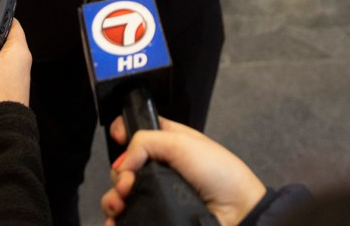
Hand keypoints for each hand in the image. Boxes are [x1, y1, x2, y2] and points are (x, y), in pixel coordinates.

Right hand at [100, 116, 265, 225]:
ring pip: (120, 194)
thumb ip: (146, 142)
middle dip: (119, 173)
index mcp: (167, 141)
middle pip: (123, 166)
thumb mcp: (182, 143)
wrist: (236, 212)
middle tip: (128, 182)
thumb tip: (121, 162)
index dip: (122, 133)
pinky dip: (116, 219)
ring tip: (120, 204)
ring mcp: (156, 194)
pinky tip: (116, 220)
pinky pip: (127, 218)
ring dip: (112, 198)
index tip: (118, 139)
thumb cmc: (220, 174)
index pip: (136, 131)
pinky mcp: (155, 215)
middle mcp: (159, 168)